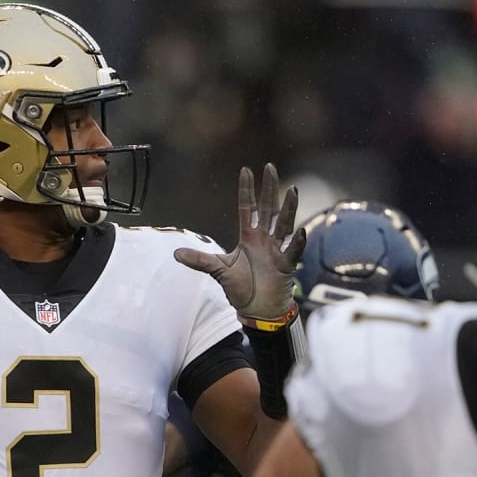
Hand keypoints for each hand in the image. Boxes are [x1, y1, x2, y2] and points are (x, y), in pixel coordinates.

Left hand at [174, 163, 305, 322]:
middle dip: (269, 189)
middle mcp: (264, 240)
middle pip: (268, 209)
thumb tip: (176, 254)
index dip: (247, 190)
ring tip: (292, 190)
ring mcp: (277, 251)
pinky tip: (300, 231)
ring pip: (283, 225)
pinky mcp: (286, 266)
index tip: (246, 171)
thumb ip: (200, 260)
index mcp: (249, 237)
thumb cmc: (242, 288)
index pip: (249, 208)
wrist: (258, 309)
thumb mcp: (218, 270)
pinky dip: (297, 242)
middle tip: (270, 167)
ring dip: (288, 208)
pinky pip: (293, 252)